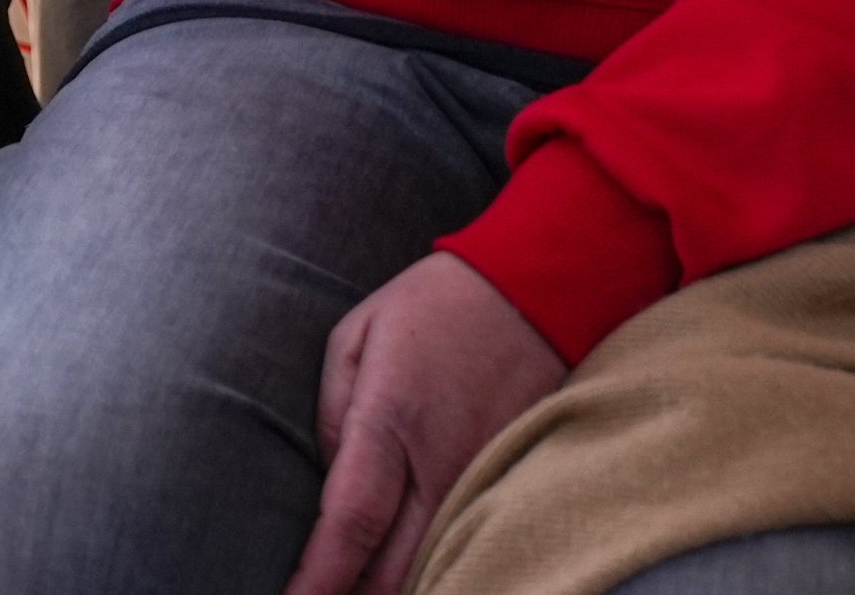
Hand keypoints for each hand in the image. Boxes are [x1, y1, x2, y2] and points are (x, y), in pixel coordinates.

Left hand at [282, 254, 564, 594]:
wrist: (534, 291)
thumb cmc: (430, 308)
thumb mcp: (354, 338)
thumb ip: (332, 417)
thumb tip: (329, 484)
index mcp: (389, 423)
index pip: (350, 524)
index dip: (320, 578)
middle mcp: (440, 466)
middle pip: (394, 571)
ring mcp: (483, 482)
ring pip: (436, 570)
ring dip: (391, 591)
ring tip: (350, 593)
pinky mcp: (511, 486)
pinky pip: (469, 548)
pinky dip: (439, 573)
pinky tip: (406, 578)